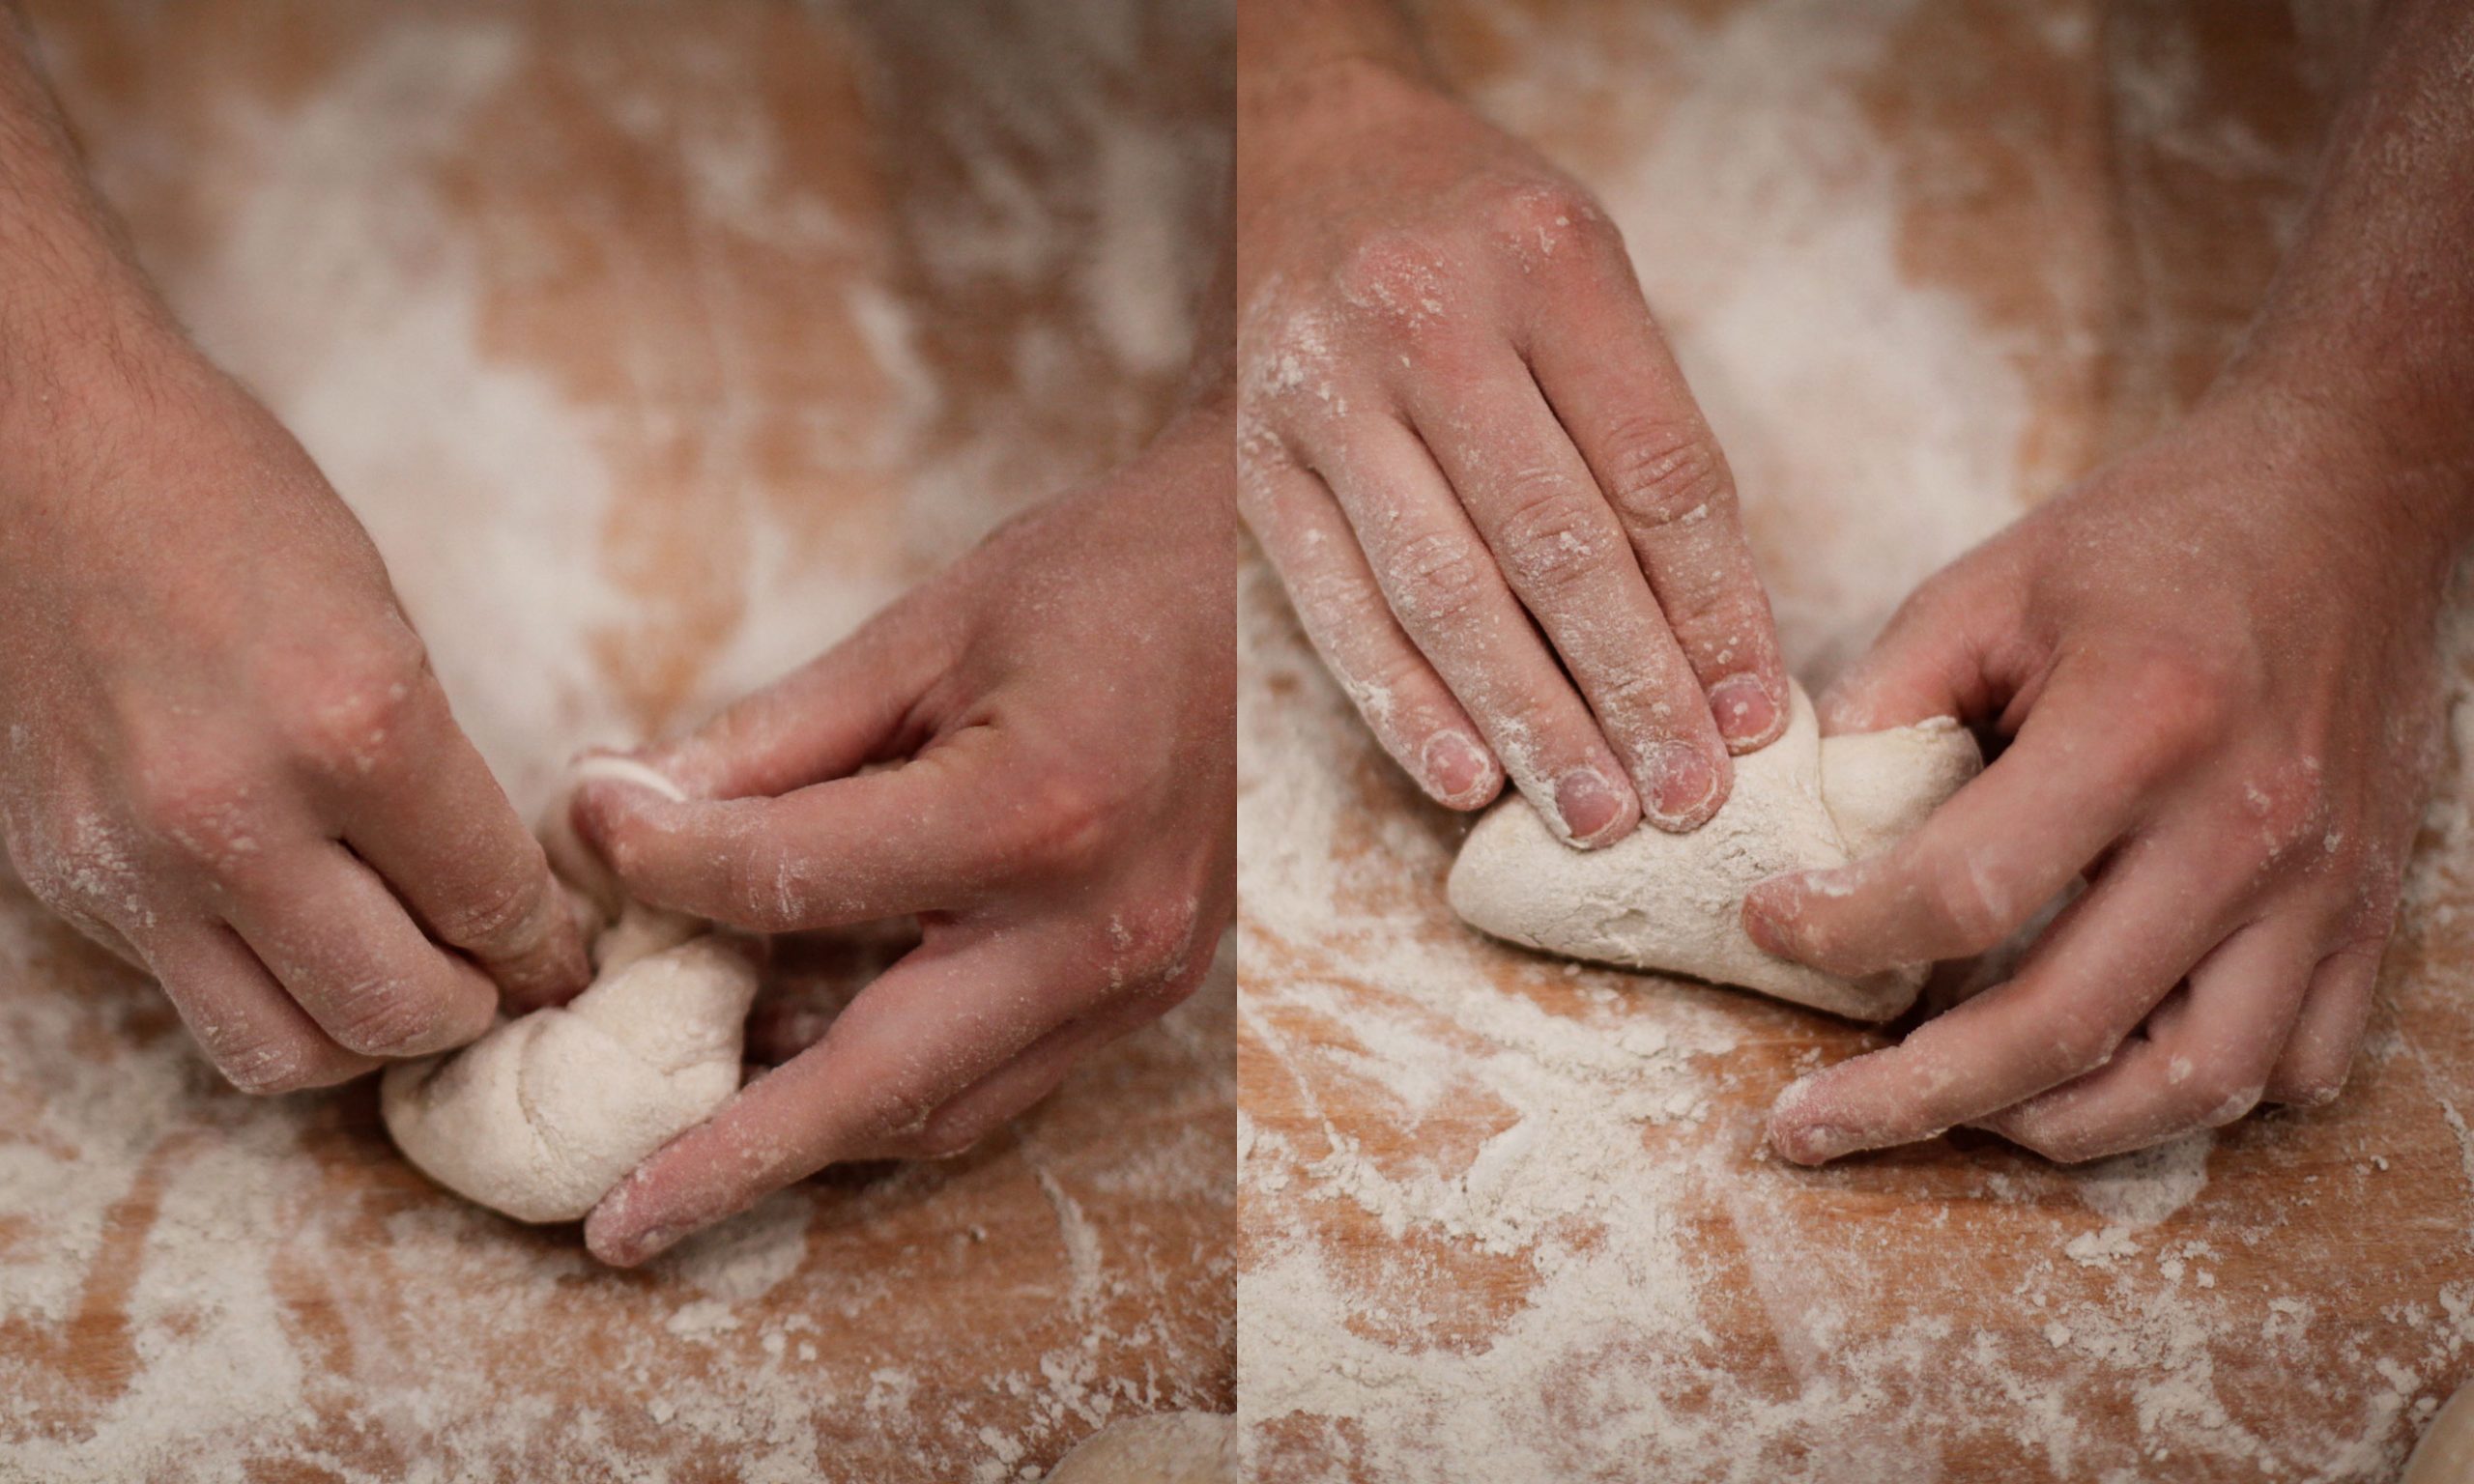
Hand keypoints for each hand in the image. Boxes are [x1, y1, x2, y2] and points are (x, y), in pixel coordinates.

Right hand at [0, 338, 589, 1092]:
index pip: (489, 905)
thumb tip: (503, 905)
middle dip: (467, 1012)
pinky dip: (264, 996)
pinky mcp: (65, 879)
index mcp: (356, 728)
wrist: (32, 452)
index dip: (543, 947)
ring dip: (361, 1037)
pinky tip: (301, 946)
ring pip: (280, 1051)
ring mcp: (136, 860)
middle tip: (492, 983)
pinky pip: (189, 999)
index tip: (562, 956)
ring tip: (397, 981)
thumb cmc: (231, 508)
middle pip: (393, 1010)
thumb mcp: (384, 625)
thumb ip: (437, 777)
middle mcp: (238, 814)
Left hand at [572, 408, 1234, 1264]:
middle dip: (732, 1158)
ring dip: (813, 1134)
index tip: (589, 822)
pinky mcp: (1153, 988)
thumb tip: (623, 808)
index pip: (796, 878)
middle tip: (612, 1219)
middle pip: (875, 1083)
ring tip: (691, 1139)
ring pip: (946, 1109)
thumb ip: (776, 739)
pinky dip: (898, 1087)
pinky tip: (813, 1057)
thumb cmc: (1107, 575)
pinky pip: (1005, 1076)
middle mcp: (1096, 930)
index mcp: (1035, 815)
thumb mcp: (926, 629)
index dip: (665, 857)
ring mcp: (1138, 978)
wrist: (1274, 580)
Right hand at [1238, 58, 1786, 845]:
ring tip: (1596, 816)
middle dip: (1633, 693)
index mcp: (1548, 258)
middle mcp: (1428, 317)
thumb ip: (1635, 418)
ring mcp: (1323, 388)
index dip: (1717, 612)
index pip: (1659, 474)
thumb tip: (1707, 630)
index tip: (1755, 718)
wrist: (1294, 137)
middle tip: (1688, 802)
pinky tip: (1466, 775)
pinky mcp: (1246, 454)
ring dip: (1529, 722)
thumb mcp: (1579, 262)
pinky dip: (1402, 702)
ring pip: (1443, 592)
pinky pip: (1333, 603)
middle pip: (1556, 547)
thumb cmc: (1468, 221)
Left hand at [1743, 387, 2455, 1164]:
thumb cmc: (2150, 538)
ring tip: (1947, 1117)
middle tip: (1805, 1124)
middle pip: (2064, 1025)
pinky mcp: (2366, 913)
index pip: (1966, 891)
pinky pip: (2288, 1067)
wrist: (2345, 497)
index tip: (1767, 923)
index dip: (1843, 932)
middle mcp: (2245, 824)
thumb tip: (1809, 839)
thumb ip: (1888, 707)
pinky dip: (2183, 1099)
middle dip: (1913, 1097)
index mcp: (2142, 724)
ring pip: (2192, 1084)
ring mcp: (2322, 884)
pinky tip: (2094, 1077)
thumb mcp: (1988, 586)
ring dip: (2052, 1125)